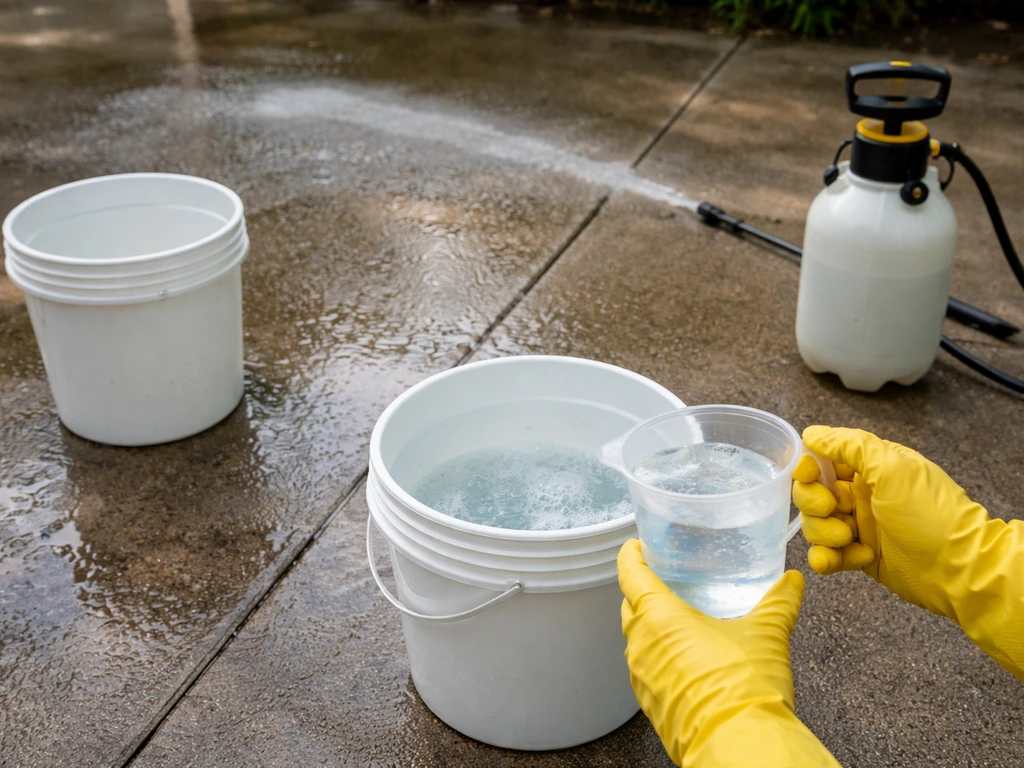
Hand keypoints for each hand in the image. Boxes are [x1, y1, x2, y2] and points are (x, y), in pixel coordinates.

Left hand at [617, 540, 839, 767]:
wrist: (739, 745)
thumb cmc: (744, 687)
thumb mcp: (766, 633)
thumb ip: (779, 602)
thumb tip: (792, 581)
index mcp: (658, 616)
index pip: (630, 574)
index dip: (631, 556)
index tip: (636, 546)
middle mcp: (640, 643)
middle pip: (630, 606)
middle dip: (642, 591)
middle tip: (663, 580)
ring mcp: (641, 676)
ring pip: (637, 639)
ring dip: (651, 626)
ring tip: (678, 618)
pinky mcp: (649, 703)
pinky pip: (647, 668)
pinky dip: (660, 655)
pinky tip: (686, 658)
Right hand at [794, 426, 1023, 679]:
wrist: (961, 569)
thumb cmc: (931, 513)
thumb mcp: (894, 468)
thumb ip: (851, 446)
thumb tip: (812, 434)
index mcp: (870, 468)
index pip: (822, 460)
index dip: (808, 467)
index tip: (809, 475)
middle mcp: (861, 495)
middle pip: (811, 493)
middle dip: (813, 503)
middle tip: (832, 510)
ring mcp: (859, 527)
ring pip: (815, 526)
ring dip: (823, 533)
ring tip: (848, 541)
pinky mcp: (858, 556)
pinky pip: (827, 556)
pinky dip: (829, 559)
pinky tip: (853, 559)